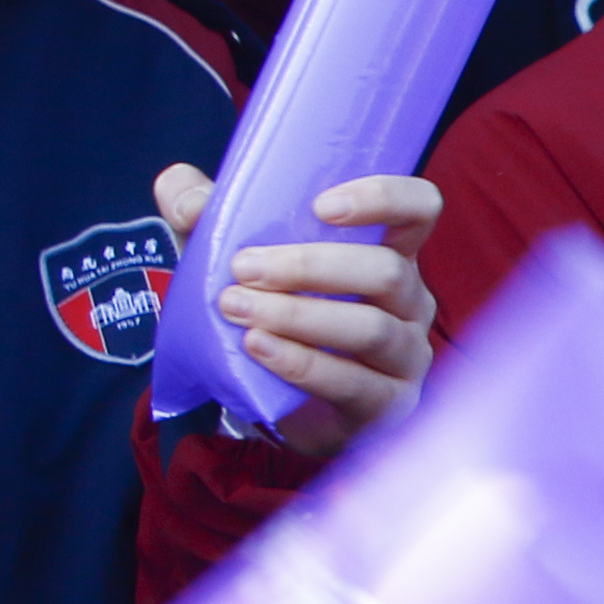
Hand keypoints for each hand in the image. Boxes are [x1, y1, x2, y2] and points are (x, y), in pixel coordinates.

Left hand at [155, 160, 440, 455]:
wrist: (273, 400)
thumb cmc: (270, 313)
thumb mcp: (234, 257)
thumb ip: (206, 217)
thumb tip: (185, 198)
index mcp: (390, 252)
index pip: (418, 209)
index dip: (382, 198)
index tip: (321, 206)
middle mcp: (409, 301)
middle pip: (386, 271)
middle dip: (310, 266)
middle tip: (243, 268)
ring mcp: (406, 356)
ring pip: (370, 328)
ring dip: (298, 316)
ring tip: (237, 310)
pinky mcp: (387, 405)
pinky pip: (353, 383)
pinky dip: (302, 364)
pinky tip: (258, 348)